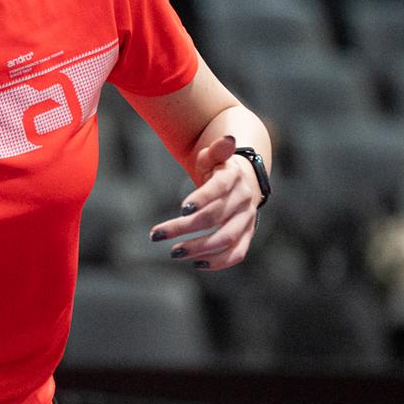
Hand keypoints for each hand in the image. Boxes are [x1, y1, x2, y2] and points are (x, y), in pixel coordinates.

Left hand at [147, 134, 259, 271]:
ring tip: (173, 252)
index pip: (218, 188)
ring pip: (226, 238)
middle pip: (214, 217)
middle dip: (184, 227)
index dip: (202, 198)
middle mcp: (243, 200)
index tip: (182, 208)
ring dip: (199, 248)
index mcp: (233, 177)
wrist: (243, 180)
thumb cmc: (218, 167)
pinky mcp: (247, 236)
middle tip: (156, 235)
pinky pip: (238, 253)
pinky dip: (219, 262)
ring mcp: (247, 220)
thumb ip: (216, 149)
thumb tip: (228, 139)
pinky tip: (196, 264)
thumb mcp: (213, 155)